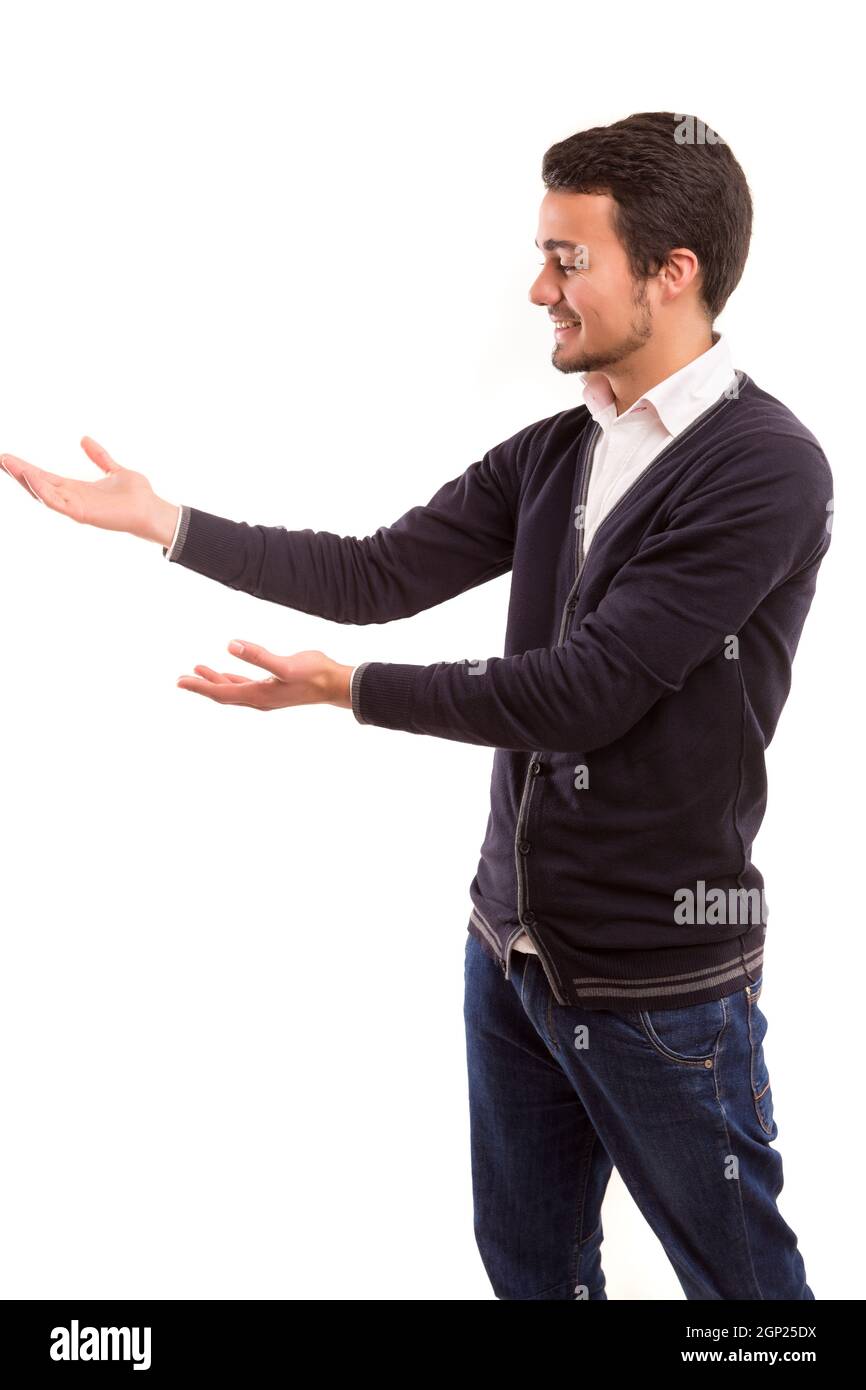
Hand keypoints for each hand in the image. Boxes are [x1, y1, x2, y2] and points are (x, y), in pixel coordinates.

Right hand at [0, 437, 177, 544]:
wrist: (153, 510)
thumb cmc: (137, 495)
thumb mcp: (114, 470)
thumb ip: (99, 457)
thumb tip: (84, 439)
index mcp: (76, 489)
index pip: (45, 477)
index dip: (27, 468)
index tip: (9, 457)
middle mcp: (73, 498)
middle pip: (39, 485)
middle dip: (19, 473)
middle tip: (1, 459)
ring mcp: (76, 507)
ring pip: (44, 494)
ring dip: (26, 480)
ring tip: (10, 465)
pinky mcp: (84, 514)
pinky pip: (59, 503)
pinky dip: (44, 492)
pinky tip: (33, 479)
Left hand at [176, 641, 353, 710]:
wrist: (335, 684)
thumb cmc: (314, 673)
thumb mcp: (285, 664)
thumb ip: (258, 655)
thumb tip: (230, 645)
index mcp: (258, 694)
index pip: (221, 692)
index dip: (199, 686)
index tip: (179, 681)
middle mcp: (259, 699)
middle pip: (223, 694)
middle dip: (202, 686)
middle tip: (180, 679)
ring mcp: (266, 695)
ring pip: (233, 690)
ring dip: (216, 681)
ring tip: (199, 670)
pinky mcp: (274, 689)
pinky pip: (245, 687)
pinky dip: (232, 680)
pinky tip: (228, 674)